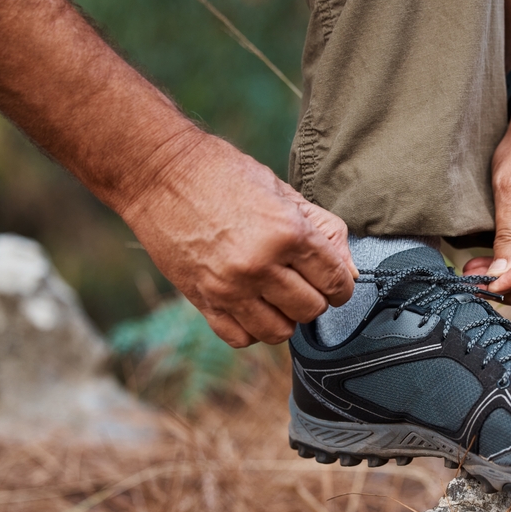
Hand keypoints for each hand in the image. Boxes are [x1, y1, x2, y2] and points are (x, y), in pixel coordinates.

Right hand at [120, 134, 356, 347]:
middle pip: (312, 310)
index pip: (337, 282)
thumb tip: (352, 273)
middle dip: (315, 298)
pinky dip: (252, 328)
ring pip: (280, 332)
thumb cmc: (225, 175)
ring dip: (285, 316)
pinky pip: (241, 338)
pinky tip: (251, 305)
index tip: (333, 279)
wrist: (159, 173)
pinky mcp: (202, 300)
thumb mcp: (285, 193)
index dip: (341, 284)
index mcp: (288, 233)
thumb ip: (325, 232)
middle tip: (302, 280)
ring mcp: (229, 288)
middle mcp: (260, 265)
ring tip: (277, 294)